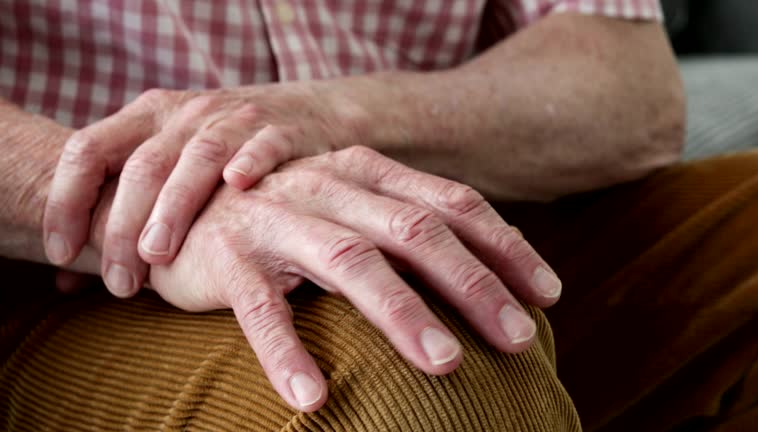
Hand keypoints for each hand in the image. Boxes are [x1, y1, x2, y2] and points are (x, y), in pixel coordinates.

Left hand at [43, 82, 363, 296]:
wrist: (306, 113)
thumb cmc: (227, 153)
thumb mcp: (170, 164)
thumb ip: (122, 215)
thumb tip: (65, 281)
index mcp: (149, 116)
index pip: (88, 149)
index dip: (66, 200)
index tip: (62, 253)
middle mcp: (188, 114)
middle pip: (143, 165)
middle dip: (124, 224)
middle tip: (120, 280)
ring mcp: (236, 119)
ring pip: (199, 157)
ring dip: (176, 205)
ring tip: (159, 253)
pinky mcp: (282, 131)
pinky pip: (263, 145)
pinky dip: (250, 163)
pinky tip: (236, 187)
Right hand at [98, 146, 561, 411]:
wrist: (180, 201)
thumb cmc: (284, 217)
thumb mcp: (349, 208)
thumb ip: (405, 226)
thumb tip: (485, 271)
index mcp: (367, 172)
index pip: (453, 204)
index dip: (505, 248)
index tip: (548, 296)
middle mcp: (330, 186)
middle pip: (416, 231)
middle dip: (473, 285)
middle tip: (519, 339)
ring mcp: (279, 218)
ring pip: (351, 261)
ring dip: (401, 313)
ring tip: (446, 364)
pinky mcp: (230, 257)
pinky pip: (262, 308)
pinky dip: (287, 352)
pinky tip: (313, 399)